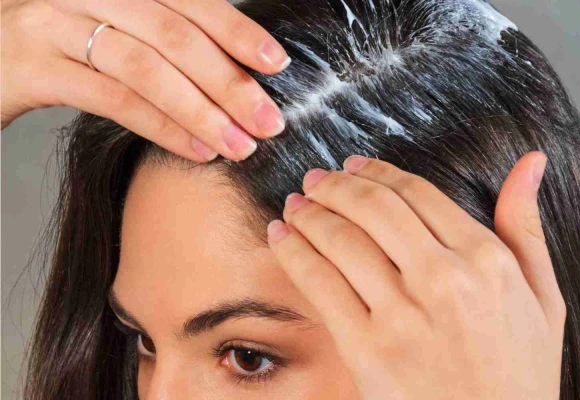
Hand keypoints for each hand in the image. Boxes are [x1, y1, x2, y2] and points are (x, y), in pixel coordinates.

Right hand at [1, 0, 288, 161]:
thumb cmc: (58, 43)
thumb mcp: (109, 25)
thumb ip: (159, 36)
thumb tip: (229, 71)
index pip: (187, 1)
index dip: (235, 31)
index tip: (276, 64)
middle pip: (173, 34)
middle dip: (228, 81)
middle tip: (269, 120)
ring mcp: (52, 24)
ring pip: (145, 68)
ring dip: (201, 111)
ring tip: (239, 144)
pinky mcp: (32, 68)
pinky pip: (112, 99)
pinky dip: (162, 127)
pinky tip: (196, 149)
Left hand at [267, 151, 565, 398]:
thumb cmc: (518, 372)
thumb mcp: (541, 297)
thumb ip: (527, 227)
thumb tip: (530, 163)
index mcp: (484, 259)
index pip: (416, 194)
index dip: (376, 172)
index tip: (353, 166)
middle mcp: (444, 279)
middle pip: (372, 208)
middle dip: (334, 186)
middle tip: (314, 180)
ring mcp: (402, 315)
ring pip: (341, 240)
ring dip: (309, 214)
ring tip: (294, 205)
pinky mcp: (367, 349)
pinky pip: (319, 283)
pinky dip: (293, 252)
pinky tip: (280, 237)